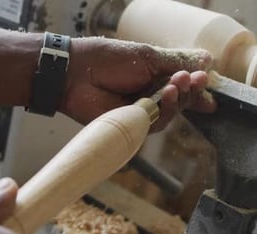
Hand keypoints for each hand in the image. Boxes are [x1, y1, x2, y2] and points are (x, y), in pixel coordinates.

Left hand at [61, 37, 216, 131]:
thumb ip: (175, 62)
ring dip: (179, 98)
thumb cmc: (106, 60)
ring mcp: (141, 112)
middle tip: (194, 78)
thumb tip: (207, 60)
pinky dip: (165, 109)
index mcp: (154, 77)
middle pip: (181, 101)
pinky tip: (166, 94)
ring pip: (171, 113)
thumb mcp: (146, 57)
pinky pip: (156, 123)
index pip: (182, 85)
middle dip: (190, 90)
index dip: (196, 86)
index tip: (206, 79)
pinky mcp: (132, 126)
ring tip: (177, 82)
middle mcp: (150, 96)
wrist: (77, 74)